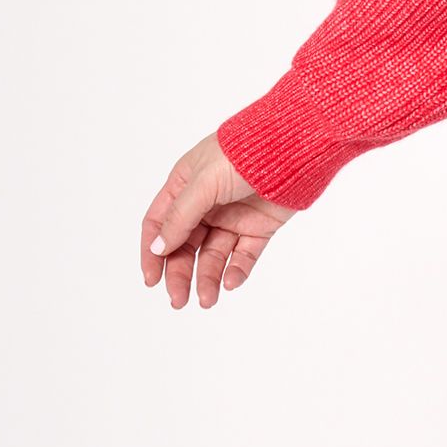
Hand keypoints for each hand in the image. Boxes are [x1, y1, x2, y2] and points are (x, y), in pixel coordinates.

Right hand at [141, 132, 295, 307]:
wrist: (296, 147)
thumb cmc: (244, 153)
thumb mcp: (204, 183)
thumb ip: (180, 217)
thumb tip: (158, 248)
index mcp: (185, 186)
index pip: (160, 224)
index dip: (152, 253)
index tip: (151, 281)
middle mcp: (206, 203)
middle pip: (185, 246)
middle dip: (180, 273)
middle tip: (178, 300)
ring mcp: (234, 216)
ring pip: (214, 255)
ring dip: (207, 278)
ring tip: (207, 300)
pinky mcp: (260, 226)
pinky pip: (244, 254)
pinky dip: (236, 270)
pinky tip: (231, 283)